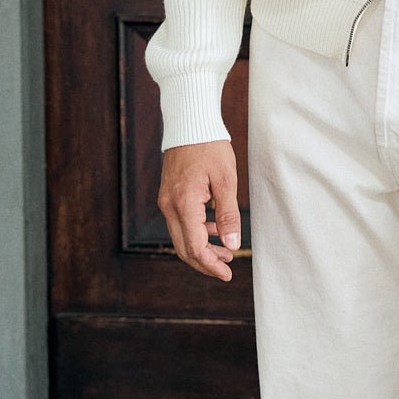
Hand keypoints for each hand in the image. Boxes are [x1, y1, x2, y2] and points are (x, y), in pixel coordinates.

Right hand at [158, 140, 240, 282]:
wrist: (190, 124)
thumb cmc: (210, 148)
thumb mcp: (226, 180)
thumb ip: (228, 215)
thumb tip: (232, 244)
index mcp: (184, 204)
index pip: (195, 247)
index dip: (211, 265)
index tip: (228, 274)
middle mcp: (169, 206)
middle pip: (184, 248)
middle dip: (205, 262)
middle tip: (227, 268)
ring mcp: (166, 201)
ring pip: (181, 238)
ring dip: (201, 249)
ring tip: (226, 251)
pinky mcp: (168, 196)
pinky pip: (180, 224)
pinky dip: (196, 233)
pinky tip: (214, 230)